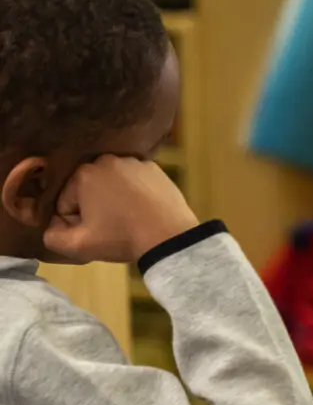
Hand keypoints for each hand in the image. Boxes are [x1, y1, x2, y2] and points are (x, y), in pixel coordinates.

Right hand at [44, 156, 195, 264]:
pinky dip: (132, 193)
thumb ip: (52, 235)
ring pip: (110, 184)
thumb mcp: (78, 245)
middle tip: (110, 226)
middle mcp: (107, 159)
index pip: (65, 202)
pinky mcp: (154, 168)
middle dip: (91, 208)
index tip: (92, 231)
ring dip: (111, 199)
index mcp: (83, 173)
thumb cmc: (121, 238)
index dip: (74, 221)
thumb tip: (52, 224)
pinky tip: (141, 210)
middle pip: (86, 189)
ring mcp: (133, 161)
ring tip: (127, 219)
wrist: (169, 236)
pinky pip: (132, 182)